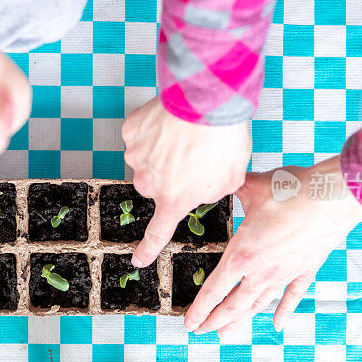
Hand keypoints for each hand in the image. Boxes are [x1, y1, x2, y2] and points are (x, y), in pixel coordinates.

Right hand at [122, 97, 250, 266]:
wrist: (208, 102)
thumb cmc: (224, 140)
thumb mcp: (230, 179)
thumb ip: (212, 192)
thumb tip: (205, 188)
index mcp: (174, 199)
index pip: (158, 233)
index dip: (148, 249)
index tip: (139, 259)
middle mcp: (148, 182)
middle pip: (154, 185)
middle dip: (168, 176)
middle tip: (192, 158)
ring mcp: (136, 155)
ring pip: (146, 158)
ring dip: (162, 150)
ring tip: (186, 135)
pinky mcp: (131, 130)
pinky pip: (140, 134)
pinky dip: (152, 129)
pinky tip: (171, 121)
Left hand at [185, 157, 361, 334]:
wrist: (333, 198)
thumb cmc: (292, 192)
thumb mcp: (251, 187)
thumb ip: (232, 188)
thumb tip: (220, 180)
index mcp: (242, 254)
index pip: (214, 290)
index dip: (200, 309)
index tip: (190, 322)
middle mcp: (261, 271)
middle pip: (233, 305)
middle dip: (215, 321)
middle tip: (202, 332)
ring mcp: (285, 273)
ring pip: (258, 304)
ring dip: (241, 320)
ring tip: (227, 334)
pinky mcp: (305, 270)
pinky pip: (292, 296)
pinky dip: (284, 311)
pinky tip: (278, 324)